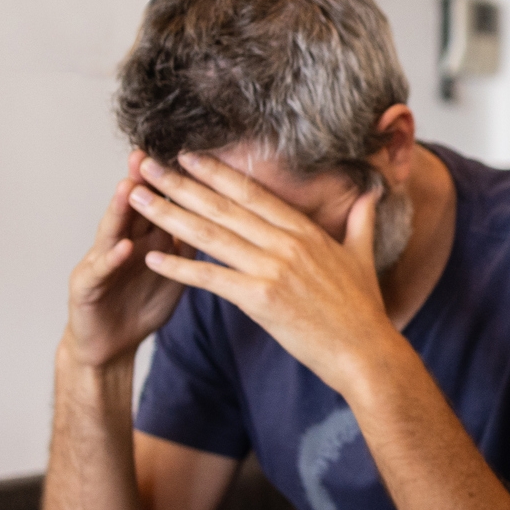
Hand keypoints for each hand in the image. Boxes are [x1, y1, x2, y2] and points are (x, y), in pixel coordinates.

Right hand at [63, 153, 192, 369]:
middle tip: (146, 154)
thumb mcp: (174, 272)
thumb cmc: (141, 305)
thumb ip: (187, 245)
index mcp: (145, 239)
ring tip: (130, 187)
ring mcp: (100, 263)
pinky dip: (112, 258)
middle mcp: (120, 243)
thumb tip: (220, 219)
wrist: (111, 346)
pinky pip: (101, 271)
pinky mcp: (86, 288)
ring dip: (120, 210)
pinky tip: (122, 247)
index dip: (168, 182)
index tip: (182, 154)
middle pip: (132, 209)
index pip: (157, 204)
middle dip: (140, 181)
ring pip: (111, 231)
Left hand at [127, 153, 399, 394]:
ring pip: (211, 235)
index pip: (253, 194)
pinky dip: (180, 267)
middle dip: (180, 184)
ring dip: (169, 216)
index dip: (217, 173)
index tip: (188, 156)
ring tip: (138, 200)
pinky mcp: (261, 299)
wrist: (366, 352)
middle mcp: (287, 243)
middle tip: (148, 166)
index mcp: (306, 231)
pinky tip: (153, 257)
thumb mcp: (362, 257)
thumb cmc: (364, 310)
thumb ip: (361, 222)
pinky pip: (212, 278)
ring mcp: (273, 269)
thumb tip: (371, 193)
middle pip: (223, 207)